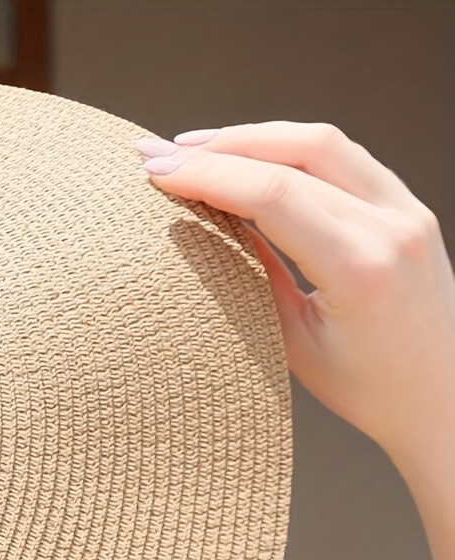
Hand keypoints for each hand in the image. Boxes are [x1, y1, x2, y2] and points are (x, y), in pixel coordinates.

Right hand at [135, 122, 454, 488]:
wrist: (439, 396)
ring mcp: (407, 210)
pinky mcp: (406, 207)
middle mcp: (393, 227)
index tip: (157, 172)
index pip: (276, 195)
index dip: (210, 175)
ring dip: (255, 139)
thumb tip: (208, 227)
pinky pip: (345, 158)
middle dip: (223, 146)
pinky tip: (250, 160)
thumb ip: (254, 278)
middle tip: (163, 153)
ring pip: (324, 143)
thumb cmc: (368, 388)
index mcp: (362, 269)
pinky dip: (289, 150)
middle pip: (299, 152)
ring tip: (198, 150)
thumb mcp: (292, 343)